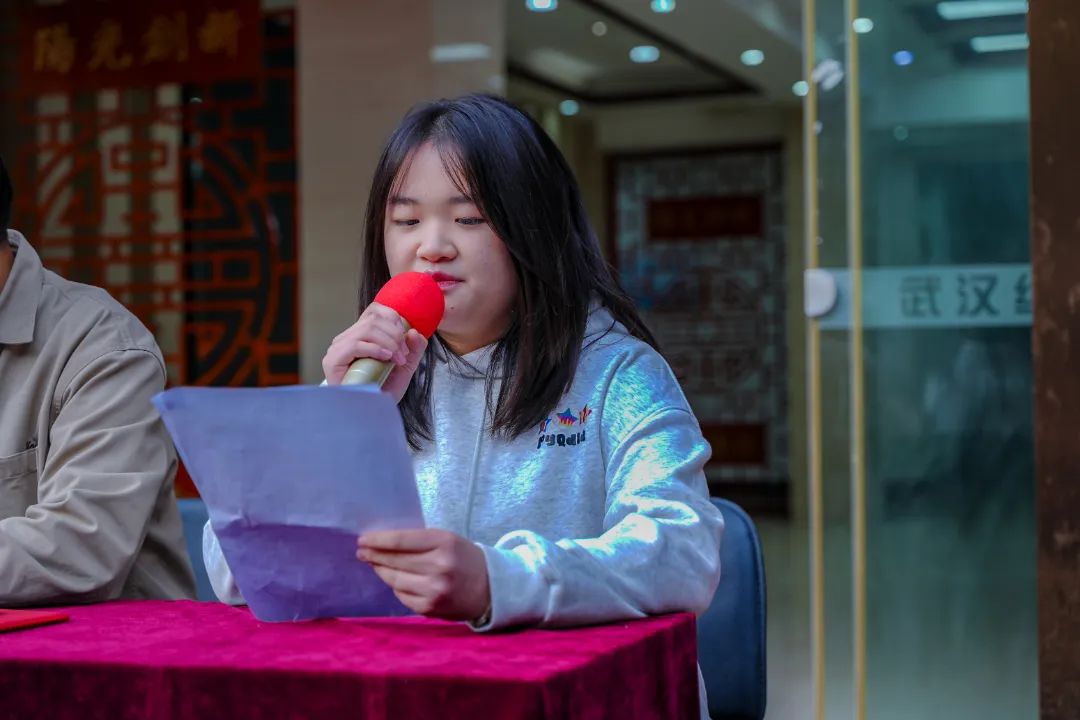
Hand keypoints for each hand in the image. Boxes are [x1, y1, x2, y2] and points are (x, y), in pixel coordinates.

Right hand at [322, 302, 427, 401]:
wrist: (371, 414)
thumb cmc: (384, 390)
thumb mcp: (405, 367)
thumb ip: (414, 349)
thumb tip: (414, 331)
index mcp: (361, 334)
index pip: (375, 310)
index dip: (393, 318)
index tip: (406, 338)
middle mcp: (347, 337)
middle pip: (374, 319)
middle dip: (396, 335)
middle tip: (404, 355)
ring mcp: (338, 348)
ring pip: (367, 329)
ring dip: (389, 343)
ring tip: (397, 359)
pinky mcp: (333, 360)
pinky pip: (355, 344)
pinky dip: (375, 349)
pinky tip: (386, 358)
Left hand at [357, 529, 490, 622]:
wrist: (490, 589)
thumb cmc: (464, 558)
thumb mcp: (447, 540)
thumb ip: (419, 542)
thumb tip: (381, 544)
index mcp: (444, 543)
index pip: (401, 541)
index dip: (378, 540)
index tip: (363, 539)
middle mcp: (439, 566)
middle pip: (395, 561)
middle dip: (374, 555)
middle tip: (362, 552)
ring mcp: (434, 590)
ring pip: (394, 580)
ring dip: (381, 571)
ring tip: (375, 565)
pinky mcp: (430, 608)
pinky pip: (402, 596)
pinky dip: (396, 587)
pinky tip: (396, 581)